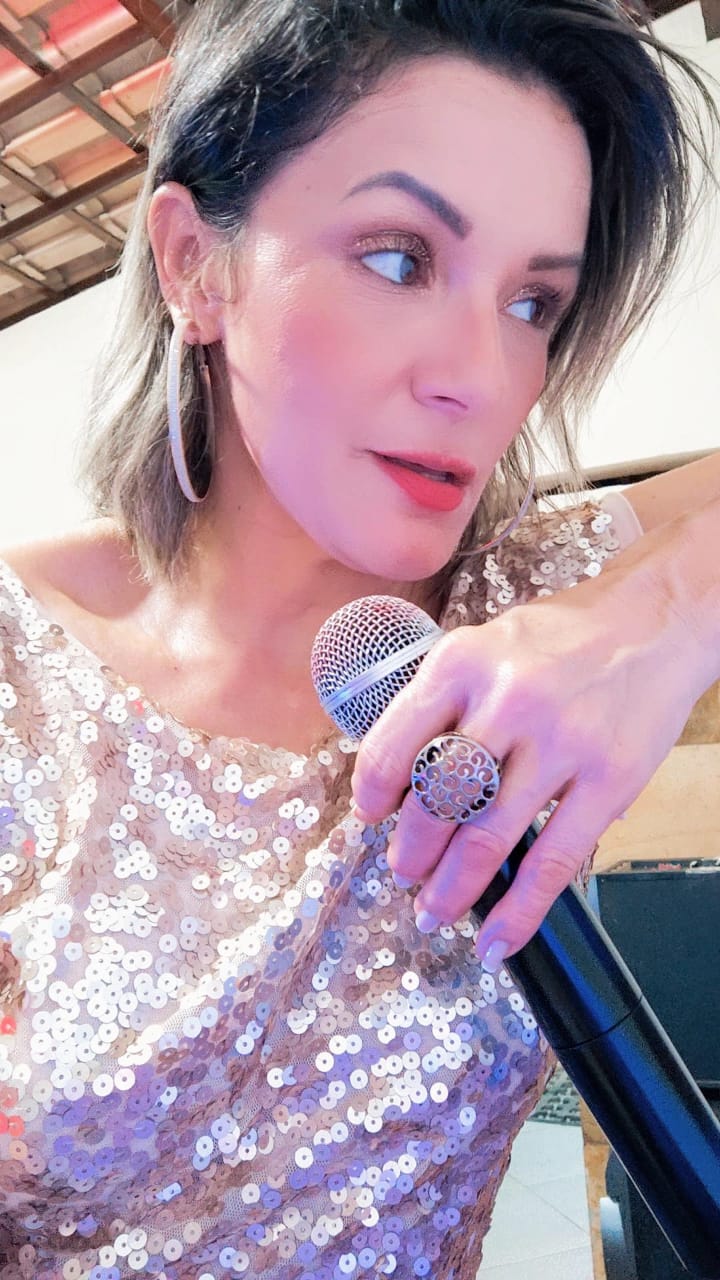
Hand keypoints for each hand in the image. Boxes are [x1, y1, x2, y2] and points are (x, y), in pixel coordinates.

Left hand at [350, 536, 713, 968]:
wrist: (654, 620)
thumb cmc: (560, 637)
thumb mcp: (485, 644)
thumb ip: (443, 701)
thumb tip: (401, 778)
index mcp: (462, 662)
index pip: (393, 746)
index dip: (372, 795)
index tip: (371, 818)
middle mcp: (507, 700)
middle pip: (436, 801)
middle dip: (411, 853)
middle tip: (404, 874)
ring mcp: (562, 742)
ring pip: (487, 839)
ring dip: (452, 890)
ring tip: (435, 911)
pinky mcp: (610, 780)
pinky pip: (553, 862)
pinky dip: (519, 913)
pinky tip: (496, 940)